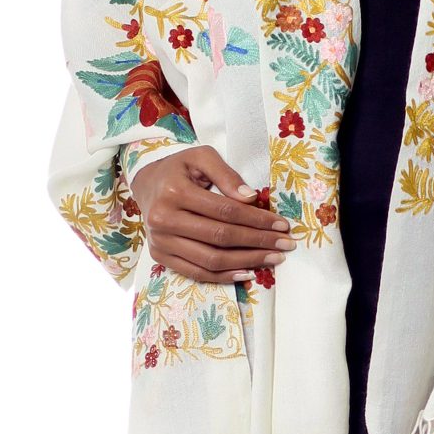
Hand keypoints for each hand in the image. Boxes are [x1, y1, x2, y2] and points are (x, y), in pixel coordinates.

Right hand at [130, 145, 297, 282]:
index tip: (282, 224)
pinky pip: (197, 272)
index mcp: (174, 191)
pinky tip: (248, 273)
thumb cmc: (180, 168)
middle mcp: (163, 219)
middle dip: (258, 243)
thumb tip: (251, 198)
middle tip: (285, 244)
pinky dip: (224, 276)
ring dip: (247, 262)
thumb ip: (226, 174)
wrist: (147, 184)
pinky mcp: (160, 256)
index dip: (257, 219)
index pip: (225, 211)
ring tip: (273, 259)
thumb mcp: (202, 157)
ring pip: (210, 260)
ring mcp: (160, 242)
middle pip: (220, 238)